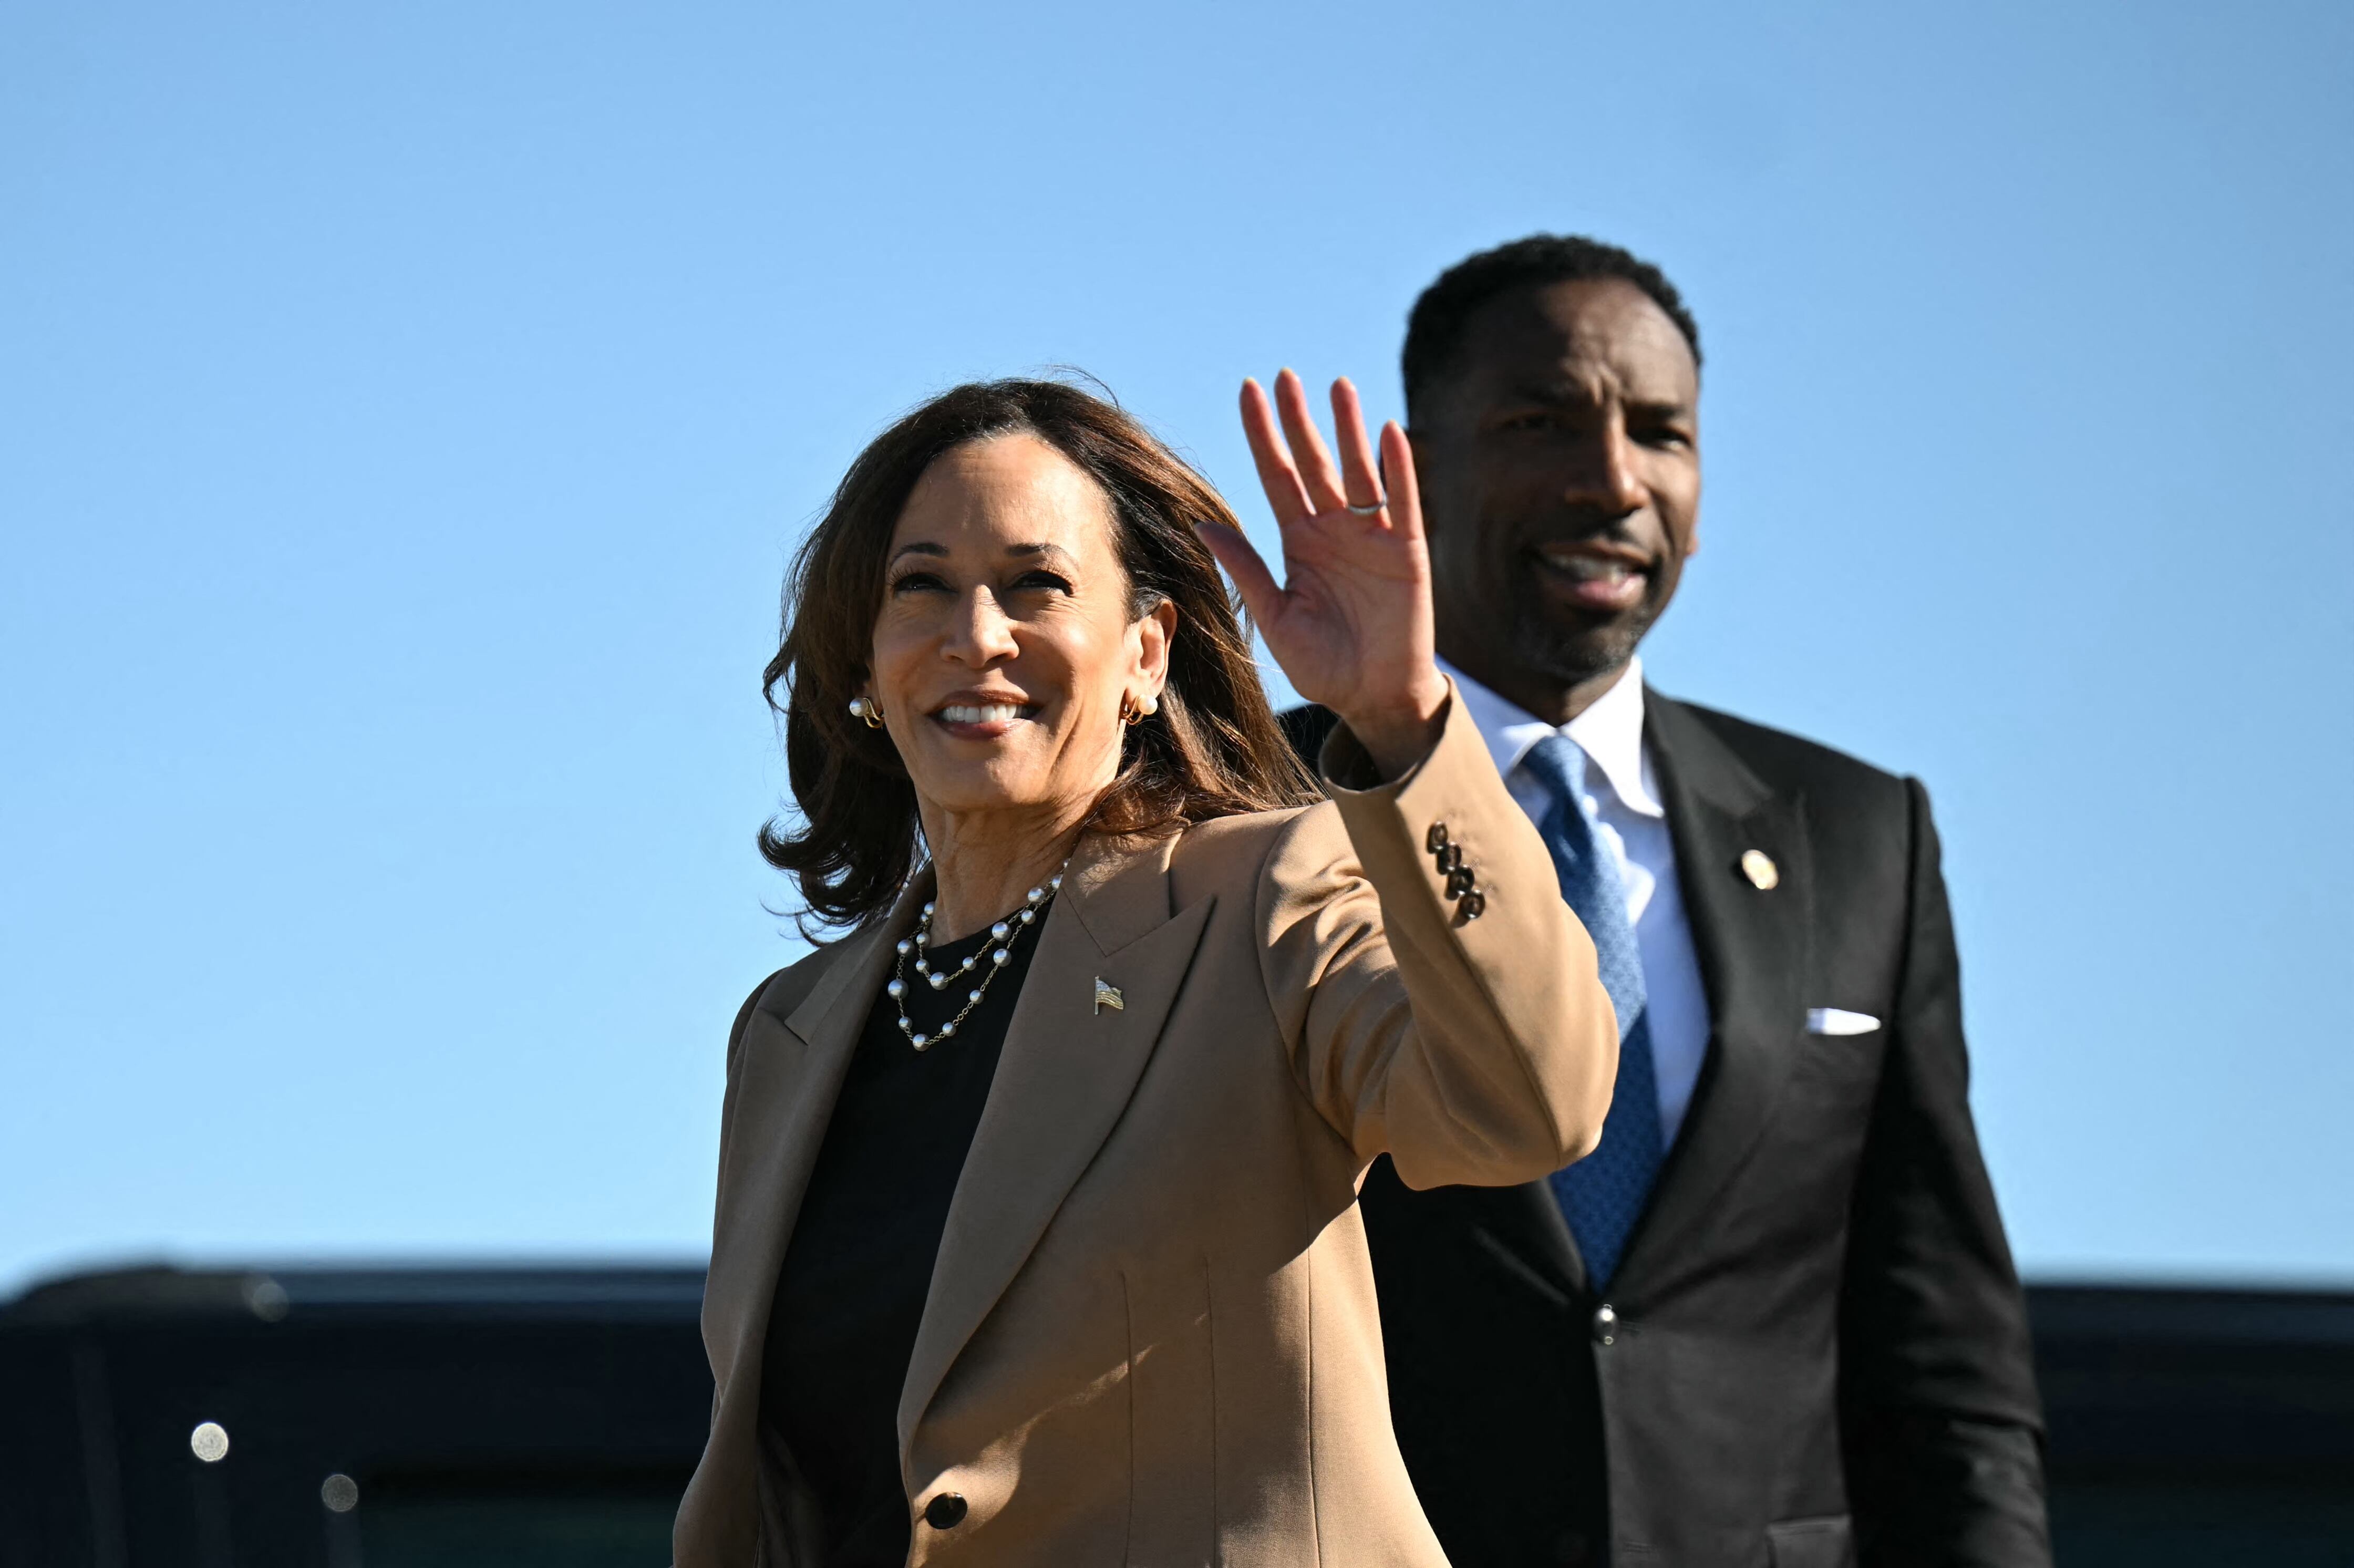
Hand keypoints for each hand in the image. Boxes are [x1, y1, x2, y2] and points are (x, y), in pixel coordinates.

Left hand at [1197, 369, 1447, 778]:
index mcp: (1299, 543)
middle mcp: (1334, 531)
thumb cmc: (1323, 664)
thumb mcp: (1276, 616)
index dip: (1264, 436)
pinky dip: (1397, 469)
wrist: (1373, 697)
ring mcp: (1372, 537)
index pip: (1278, 476)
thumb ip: (1247, 569)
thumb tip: (1204, 525)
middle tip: (1285, 376)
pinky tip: (1388, 432)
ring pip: (1358, 472)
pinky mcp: (1407, 552)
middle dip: (1300, 421)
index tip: (1248, 392)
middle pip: (1314, 464)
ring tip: (1337, 387)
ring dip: (1348, 430)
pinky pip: (1402, 502)